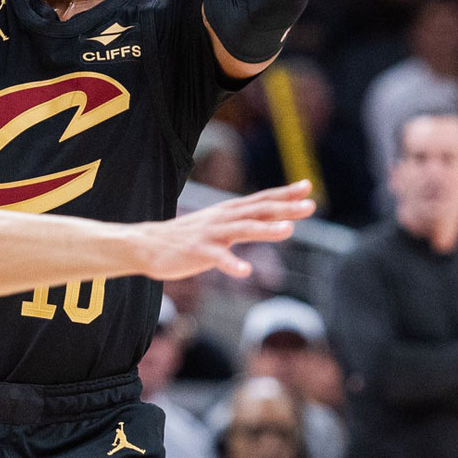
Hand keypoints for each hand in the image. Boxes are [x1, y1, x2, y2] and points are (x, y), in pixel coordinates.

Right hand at [136, 181, 314, 279]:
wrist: (147, 245)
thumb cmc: (186, 237)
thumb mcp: (217, 224)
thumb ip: (243, 221)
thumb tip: (274, 219)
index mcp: (228, 212)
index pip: (261, 199)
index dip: (284, 193)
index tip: (307, 186)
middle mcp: (222, 218)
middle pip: (258, 211)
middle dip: (285, 208)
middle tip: (310, 206)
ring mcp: (210, 234)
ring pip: (242, 229)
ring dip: (265, 229)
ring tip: (288, 230)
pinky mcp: (197, 252)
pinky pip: (217, 258)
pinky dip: (231, 264)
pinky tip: (246, 271)